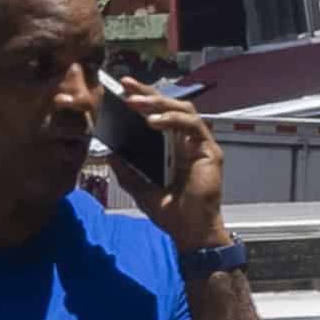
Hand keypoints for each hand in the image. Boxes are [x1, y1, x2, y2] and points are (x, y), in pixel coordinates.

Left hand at [105, 74, 224, 242]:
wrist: (190, 232)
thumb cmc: (171, 212)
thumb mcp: (139, 188)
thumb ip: (126, 170)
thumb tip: (109, 152)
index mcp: (171, 146)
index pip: (157, 114)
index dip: (142, 100)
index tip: (120, 90)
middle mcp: (186, 141)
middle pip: (169, 106)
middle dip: (147, 93)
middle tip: (126, 86)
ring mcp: (199, 144)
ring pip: (183, 110)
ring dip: (157, 103)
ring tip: (134, 103)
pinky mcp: (210, 151)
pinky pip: (193, 126)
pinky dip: (172, 119)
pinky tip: (153, 121)